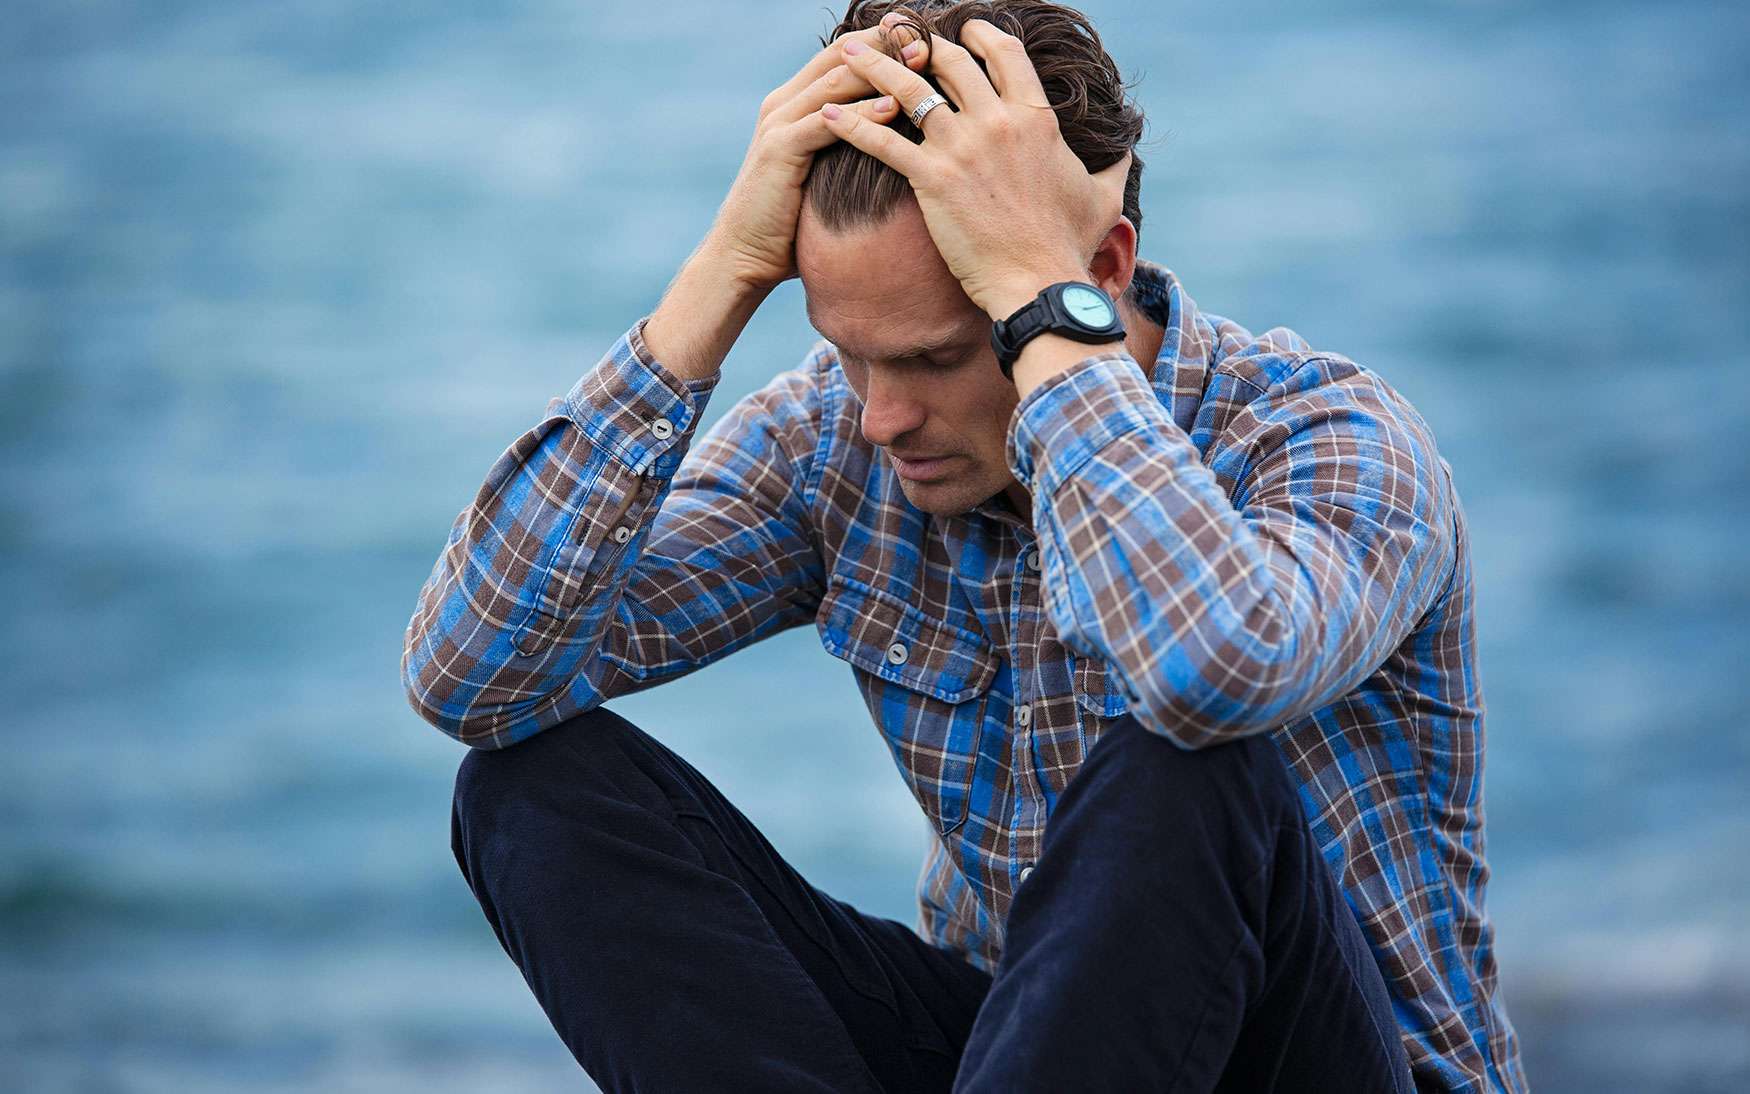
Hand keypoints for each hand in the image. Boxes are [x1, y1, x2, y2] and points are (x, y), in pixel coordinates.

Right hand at [644, 23, 925, 379]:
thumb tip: (897, 142)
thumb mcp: (824, 173)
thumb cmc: (790, 222)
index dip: (883, 40)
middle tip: (927, 36)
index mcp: (795, 102)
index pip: (844, 55)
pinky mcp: (778, 150)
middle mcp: (784, 103)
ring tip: (920, 61)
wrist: (743, 255)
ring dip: (880, 70)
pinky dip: (861, 114)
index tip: (924, 34)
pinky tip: (894, 108)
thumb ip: (849, 147)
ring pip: (835, 81)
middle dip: (886, 44)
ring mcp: (778, 123)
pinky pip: (825, 123)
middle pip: (841, 55)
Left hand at [822, 20, 1129, 318]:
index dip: (977, 34)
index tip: (958, 32)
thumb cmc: (1068, 246)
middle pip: (950, 61)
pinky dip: (849, 124)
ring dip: (872, 65)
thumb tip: (1127, 150)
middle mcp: (998, 122)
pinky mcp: (932, 178)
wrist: (1039, 284)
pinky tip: (825, 115)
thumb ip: (1113, 166)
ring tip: (845, 52)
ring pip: (908, 89)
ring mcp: (963, 147)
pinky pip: (881, 141)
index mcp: (1036, 118)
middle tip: (893, 36)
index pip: (1003, 53)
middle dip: (918, 42)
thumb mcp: (1102, 198)